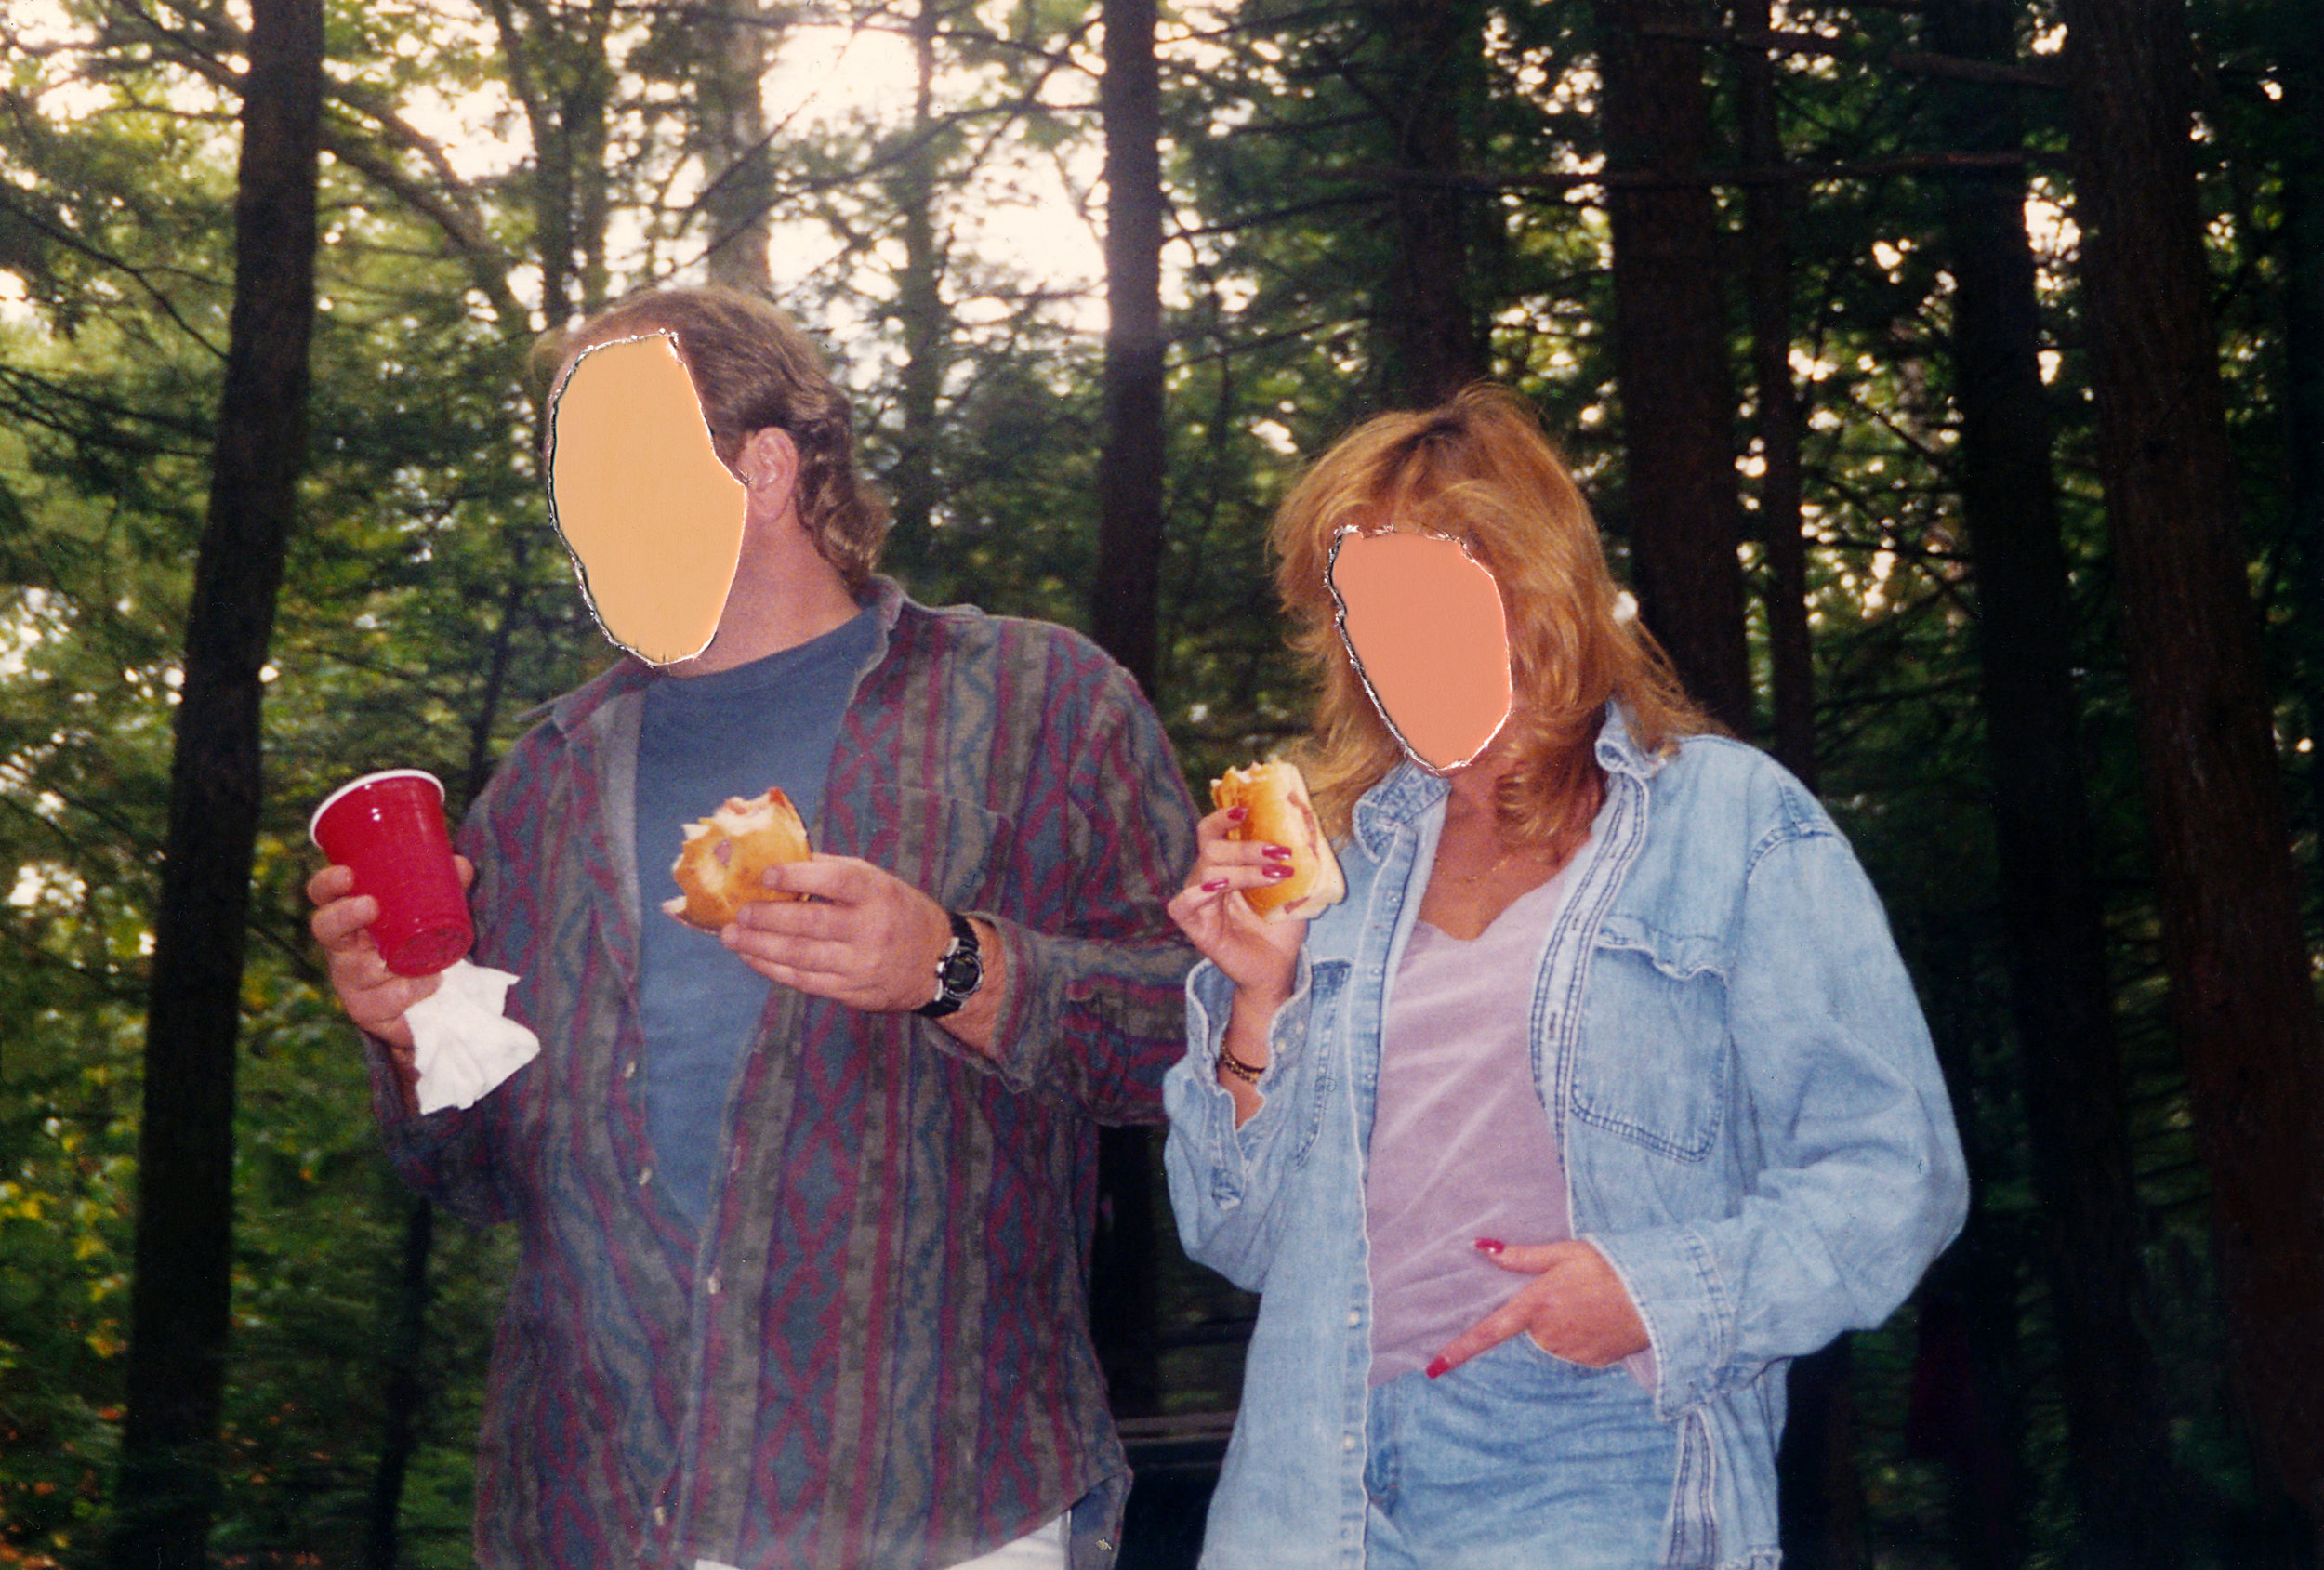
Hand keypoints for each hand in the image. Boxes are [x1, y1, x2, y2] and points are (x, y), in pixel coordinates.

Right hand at [307, 857, 475, 1089]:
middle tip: (370, 905)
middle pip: (325, 928)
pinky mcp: (366, 1011)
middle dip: (344, 915)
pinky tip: (431, 982)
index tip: (346, 874)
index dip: (327, 884)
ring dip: (390, 962)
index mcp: (350, 919)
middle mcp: (343, 948)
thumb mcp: (428, 918)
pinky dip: (413, 988)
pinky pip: (387, 999)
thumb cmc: (417, 949)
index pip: (324, 897)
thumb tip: (460, 865)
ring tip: (422, 960)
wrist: (428, 1007)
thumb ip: (443, 890)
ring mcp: (350, 981)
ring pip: (361, 968)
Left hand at [723, 854, 953, 1013]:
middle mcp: (871, 929)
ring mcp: (861, 964)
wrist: (938, 962)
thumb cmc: (897, 911)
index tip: (765, 874)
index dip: (797, 876)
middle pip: (811, 923)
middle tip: (738, 912)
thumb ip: (832, 871)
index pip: (836, 880)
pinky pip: (805, 981)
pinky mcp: (853, 991)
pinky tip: (753, 958)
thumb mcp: (877, 881)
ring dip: (760, 947)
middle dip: (767, 918)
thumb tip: (780, 859)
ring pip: (802, 956)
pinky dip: (773, 969)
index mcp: (877, 893)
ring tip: (731, 937)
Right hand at [1164, 806, 1305, 1006]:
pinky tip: (1219, 887)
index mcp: (1227, 866)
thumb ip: (1291, 862)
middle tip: (1279, 852)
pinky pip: (1182, 903)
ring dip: (1242, 869)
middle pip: (1212, 847)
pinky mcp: (1194, 926)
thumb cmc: (1282, 928)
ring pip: (1206, 869)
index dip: (1223, 816)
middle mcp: (1209, 879)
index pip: (1213, 832)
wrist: (1277, 969)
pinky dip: (1198, 892)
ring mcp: (1199, 902)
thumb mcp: (1293, 888)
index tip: (1245, 809)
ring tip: (1274, 875)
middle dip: (1247, 846)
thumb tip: (1307, 830)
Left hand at [1424, 1239, 1650, 1377]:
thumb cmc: (1608, 1268)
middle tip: (1573, 1292)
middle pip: (1529, 1328)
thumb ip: (1520, 1256)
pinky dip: (1584, 1335)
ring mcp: (1568, 1352)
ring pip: (1553, 1339)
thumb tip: (1481, 1247)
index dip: (1458, 1350)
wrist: (1655, 1298)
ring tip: (1592, 1303)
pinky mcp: (1590, 1363)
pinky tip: (1602, 1319)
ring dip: (1565, 1324)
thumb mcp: (1563, 1253)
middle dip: (1544, 1313)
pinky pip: (1575, 1349)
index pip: (1487, 1333)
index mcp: (1534, 1306)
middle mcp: (1546, 1335)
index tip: (1433, 1369)